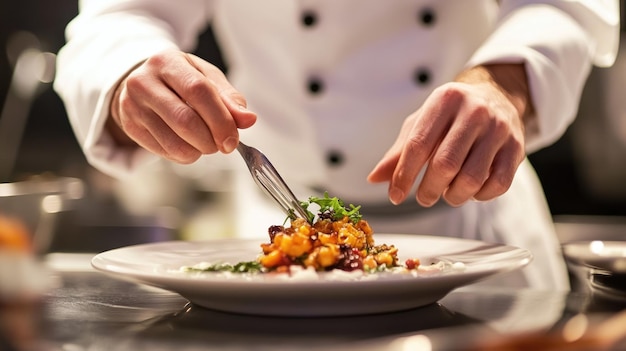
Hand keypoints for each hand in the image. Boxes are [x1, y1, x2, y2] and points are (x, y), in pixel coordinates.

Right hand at [107, 49, 256, 162]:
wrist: (142, 83)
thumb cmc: (181, 80)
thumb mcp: (207, 79)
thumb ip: (229, 99)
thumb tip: (249, 120)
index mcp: (167, 61)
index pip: (198, 92)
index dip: (220, 119)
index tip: (232, 139)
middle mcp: (144, 81)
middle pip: (185, 120)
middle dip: (210, 140)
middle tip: (221, 145)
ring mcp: (132, 105)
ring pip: (174, 142)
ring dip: (198, 152)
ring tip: (205, 145)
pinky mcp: (129, 126)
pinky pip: (163, 152)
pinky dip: (183, 156)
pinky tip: (187, 145)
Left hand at [367, 64, 532, 206]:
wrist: (496, 96)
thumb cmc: (450, 116)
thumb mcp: (421, 124)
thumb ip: (398, 152)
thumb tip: (375, 179)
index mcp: (445, 100)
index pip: (418, 145)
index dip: (403, 176)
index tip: (395, 196)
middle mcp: (474, 111)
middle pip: (445, 165)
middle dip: (429, 190)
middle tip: (424, 197)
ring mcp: (499, 128)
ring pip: (471, 179)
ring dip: (453, 196)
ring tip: (447, 193)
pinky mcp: (517, 147)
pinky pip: (497, 185)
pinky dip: (479, 196)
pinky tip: (471, 190)